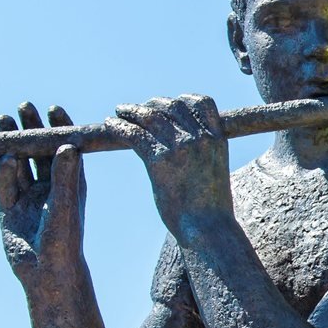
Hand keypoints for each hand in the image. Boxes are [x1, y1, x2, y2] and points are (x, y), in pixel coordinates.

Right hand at [0, 102, 83, 285]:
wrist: (45, 270)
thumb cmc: (64, 239)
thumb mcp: (65, 205)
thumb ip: (64, 176)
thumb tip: (68, 145)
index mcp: (70, 183)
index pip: (65, 149)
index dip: (60, 128)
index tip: (54, 108)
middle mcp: (49, 186)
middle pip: (38, 151)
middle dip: (31, 129)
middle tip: (24, 106)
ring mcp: (27, 196)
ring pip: (18, 162)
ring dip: (11, 141)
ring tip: (3, 118)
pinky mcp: (8, 207)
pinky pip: (3, 183)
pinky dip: (2, 170)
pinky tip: (3, 157)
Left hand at [108, 94, 232, 224]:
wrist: (208, 228)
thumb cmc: (211, 209)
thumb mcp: (216, 172)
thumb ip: (205, 154)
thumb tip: (189, 150)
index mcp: (217, 139)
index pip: (202, 102)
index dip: (183, 99)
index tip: (169, 105)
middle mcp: (200, 138)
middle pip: (172, 105)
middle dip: (153, 104)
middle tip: (138, 110)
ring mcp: (180, 148)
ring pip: (150, 115)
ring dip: (131, 110)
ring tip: (119, 112)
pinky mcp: (159, 160)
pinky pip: (134, 134)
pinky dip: (119, 126)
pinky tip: (110, 125)